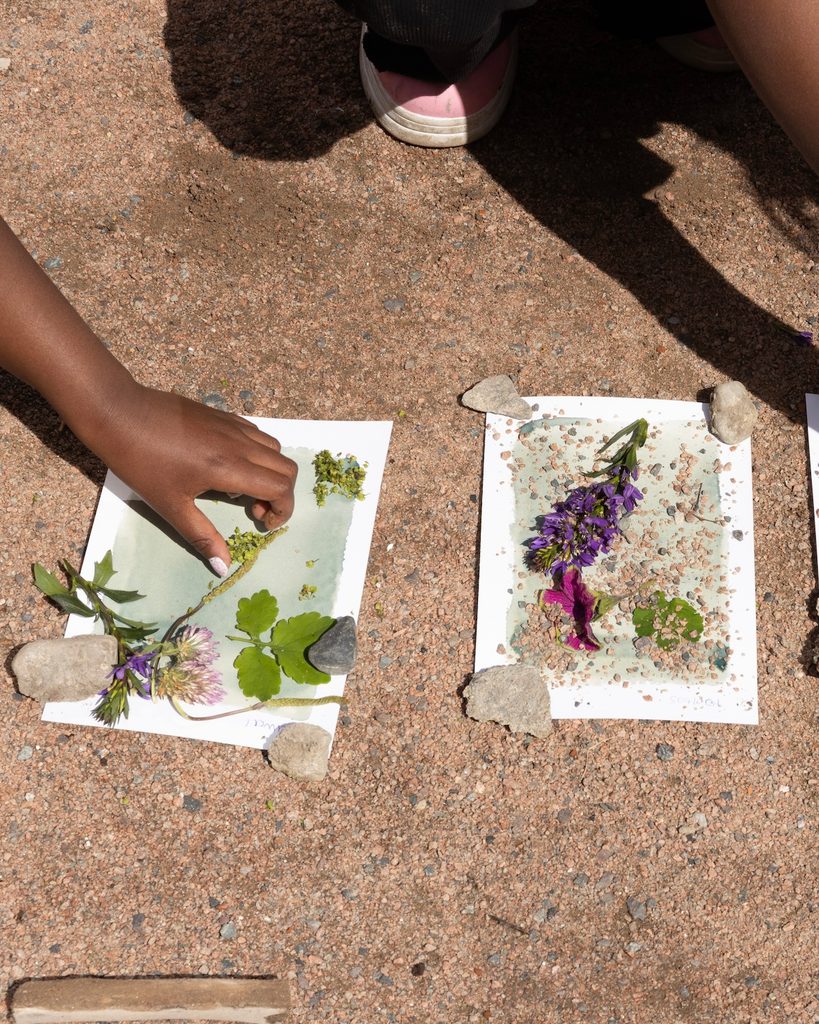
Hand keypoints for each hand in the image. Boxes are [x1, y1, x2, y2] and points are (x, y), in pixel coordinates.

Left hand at [90, 383, 297, 574]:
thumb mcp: (170, 505)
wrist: (120, 414)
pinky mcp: (223, 415)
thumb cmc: (141, 462)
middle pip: (287, 468)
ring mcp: (233, 426)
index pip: (281, 488)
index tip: (261, 522)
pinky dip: (257, 454)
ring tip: (241, 488)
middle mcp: (239, 444)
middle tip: (253, 509)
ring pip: (275, 449)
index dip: (282, 511)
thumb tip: (224, 566)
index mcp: (229, 468)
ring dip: (270, 473)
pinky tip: (228, 465)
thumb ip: (202, 536)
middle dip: (281, 495)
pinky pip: (256, 435)